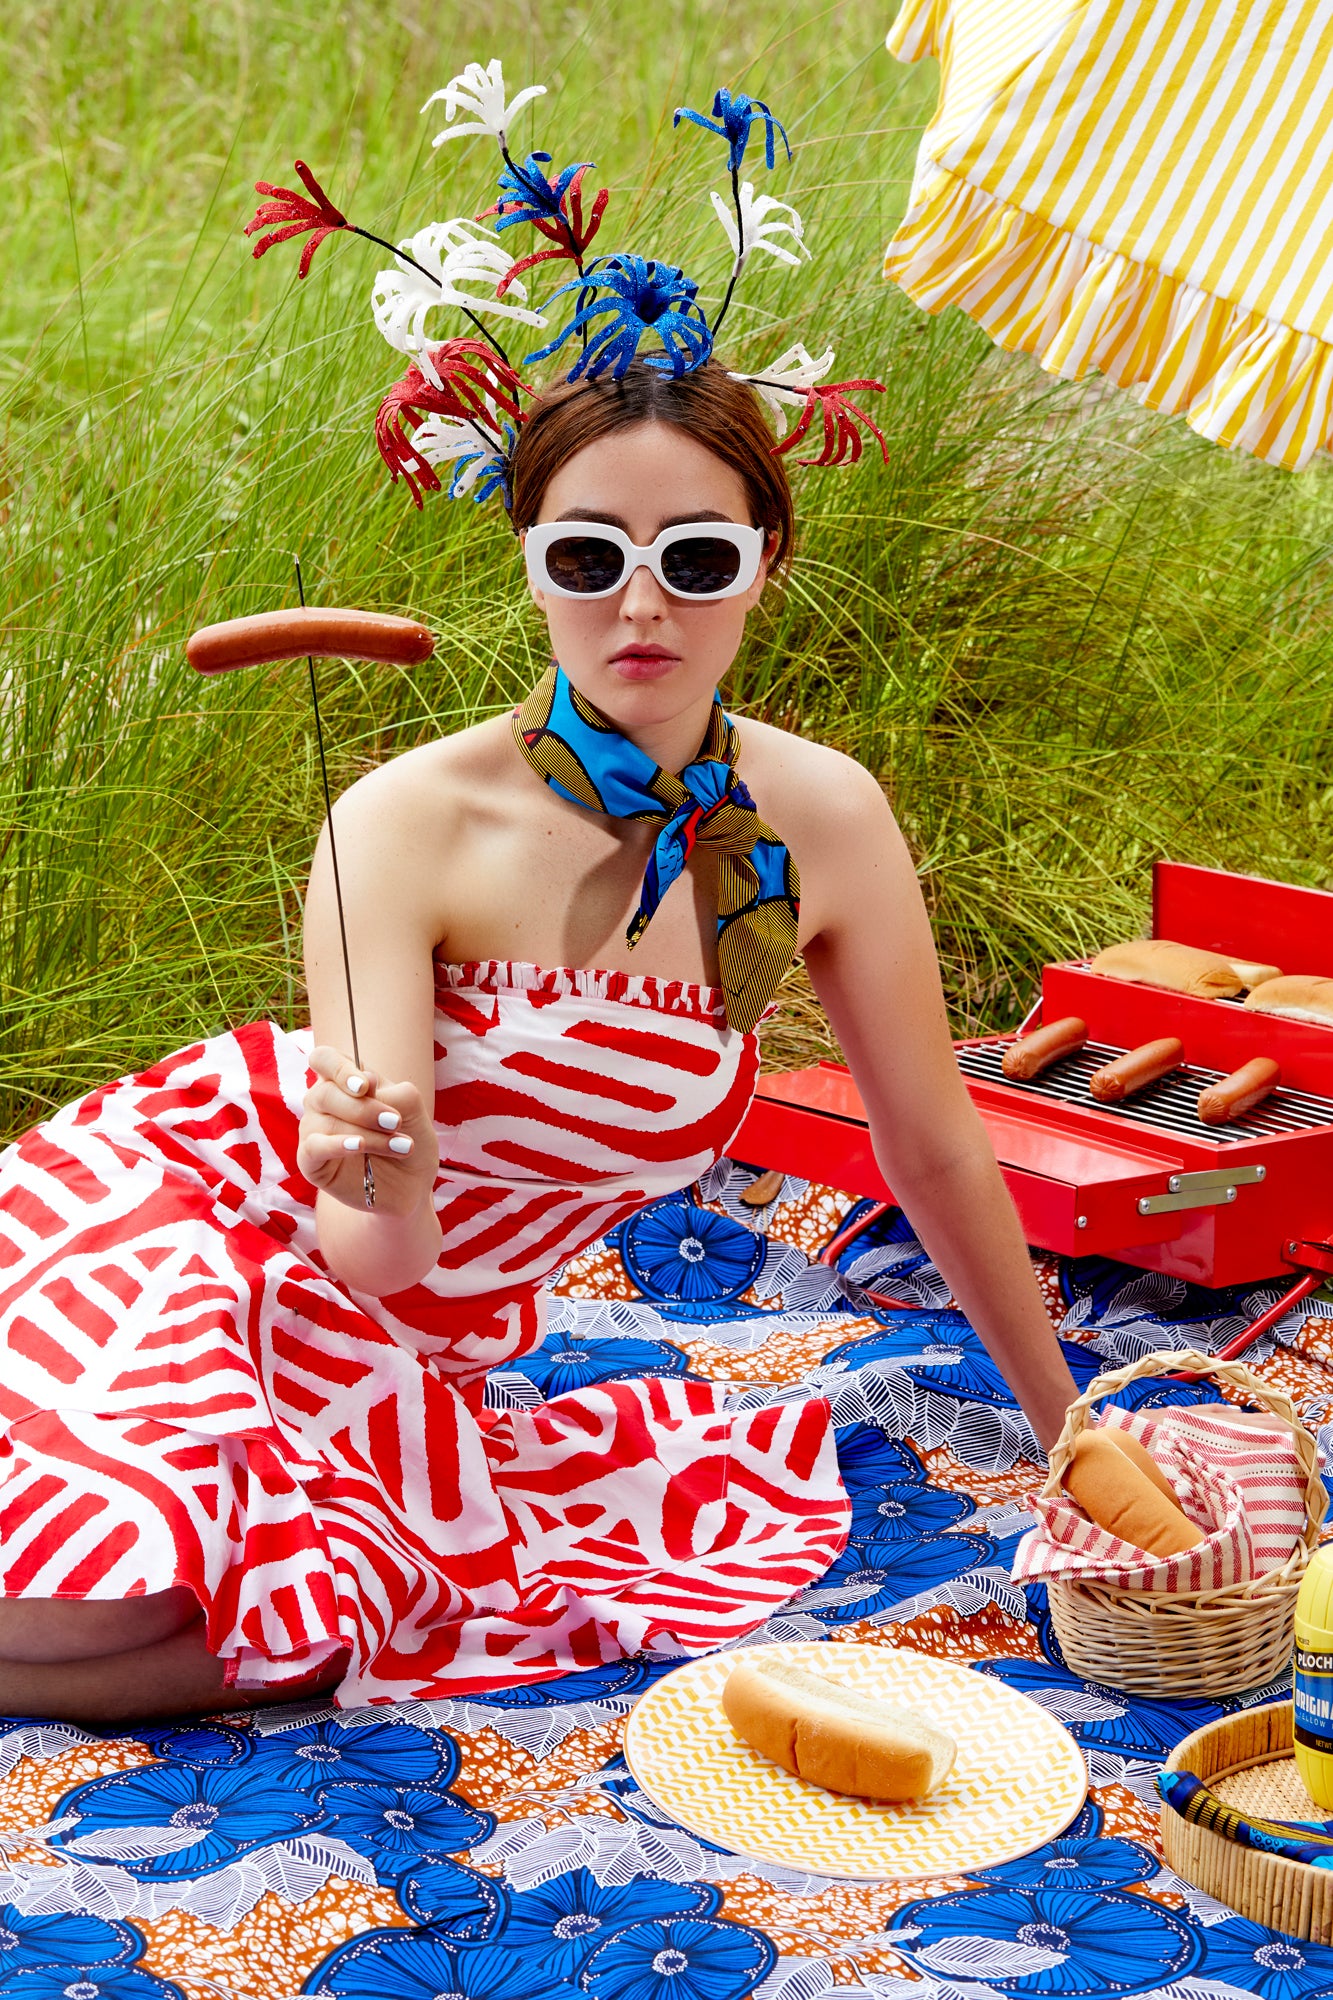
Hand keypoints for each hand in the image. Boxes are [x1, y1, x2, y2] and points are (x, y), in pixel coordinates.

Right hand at [298, 1047, 438, 1216]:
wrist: (412, 1185)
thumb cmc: (408, 1140)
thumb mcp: (413, 1112)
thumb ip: (393, 1092)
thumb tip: (368, 1082)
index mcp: (343, 1082)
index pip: (324, 1059)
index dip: (340, 1068)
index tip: (366, 1086)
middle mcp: (322, 1103)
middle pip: (326, 1092)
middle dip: (365, 1108)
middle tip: (396, 1122)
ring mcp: (313, 1131)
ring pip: (328, 1122)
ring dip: (368, 1133)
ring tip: (402, 1146)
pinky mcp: (310, 1161)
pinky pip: (314, 1147)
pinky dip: (337, 1145)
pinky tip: (360, 1146)